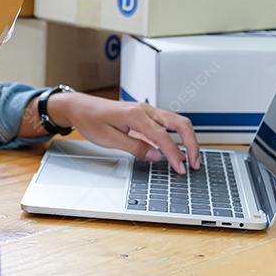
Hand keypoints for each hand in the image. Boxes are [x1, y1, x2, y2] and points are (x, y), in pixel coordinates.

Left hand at [27, 91, 200, 174]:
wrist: (80, 107)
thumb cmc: (91, 120)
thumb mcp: (109, 139)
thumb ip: (135, 147)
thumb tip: (156, 156)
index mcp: (136, 115)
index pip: (163, 137)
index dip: (174, 154)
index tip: (181, 169)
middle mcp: (145, 110)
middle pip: (180, 123)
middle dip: (192, 143)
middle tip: (195, 163)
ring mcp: (147, 110)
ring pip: (177, 122)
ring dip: (187, 139)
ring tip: (191, 158)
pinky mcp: (145, 114)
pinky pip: (167, 123)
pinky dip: (177, 135)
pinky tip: (178, 148)